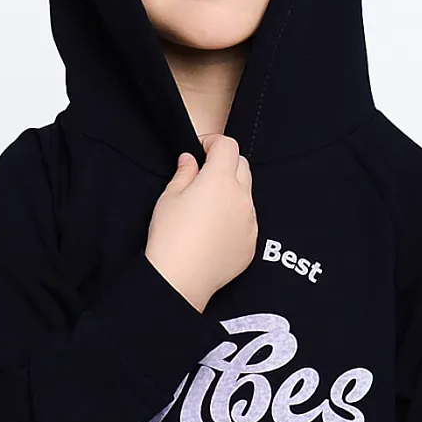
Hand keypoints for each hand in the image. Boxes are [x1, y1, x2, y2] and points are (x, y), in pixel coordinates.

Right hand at [145, 134, 256, 311]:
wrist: (180, 280)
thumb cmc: (170, 238)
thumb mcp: (169, 198)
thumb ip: (184, 173)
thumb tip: (190, 160)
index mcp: (220, 179)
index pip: (228, 145)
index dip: (213, 142)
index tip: (201, 149)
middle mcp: (241, 197)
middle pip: (242, 165)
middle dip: (226, 163)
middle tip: (204, 175)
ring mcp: (250, 221)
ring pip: (247, 194)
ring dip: (232, 191)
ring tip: (208, 207)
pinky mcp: (252, 243)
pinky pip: (248, 220)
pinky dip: (236, 217)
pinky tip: (215, 231)